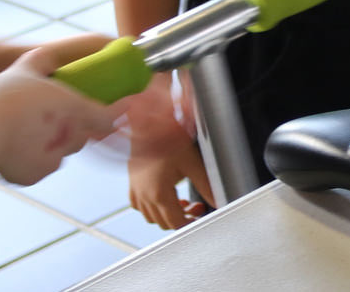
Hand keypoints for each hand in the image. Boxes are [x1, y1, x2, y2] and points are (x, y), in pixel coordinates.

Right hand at [0, 47, 120, 186]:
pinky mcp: (36, 175)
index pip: (109, 116)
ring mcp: (54, 159)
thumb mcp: (23, 69)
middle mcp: (71, 137)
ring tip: (28, 128)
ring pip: (61, 151)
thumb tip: (48, 56)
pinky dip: (33, 157)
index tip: (123, 106)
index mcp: (75, 110)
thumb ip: (41, 60)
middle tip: (54, 114)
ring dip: (53, 141)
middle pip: (82, 134)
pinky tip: (15, 146)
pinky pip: (40, 165)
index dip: (118, 110)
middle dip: (74, 126)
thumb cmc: (4, 100)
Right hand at [125, 93, 214, 229]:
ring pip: (151, 217)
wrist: (147, 125)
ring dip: (167, 214)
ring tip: (182, 203)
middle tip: (196, 207)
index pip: (176, 223)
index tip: (200, 216)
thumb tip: (217, 200)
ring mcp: (136, 191)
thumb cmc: (168, 139)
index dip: (191, 223)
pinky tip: (164, 197)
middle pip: (164, 223)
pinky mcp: (132, 184)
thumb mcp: (192, 162)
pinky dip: (151, 207)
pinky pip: (139, 206)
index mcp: (159, 194)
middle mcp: (144, 196)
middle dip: (183, 219)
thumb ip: (206, 185)